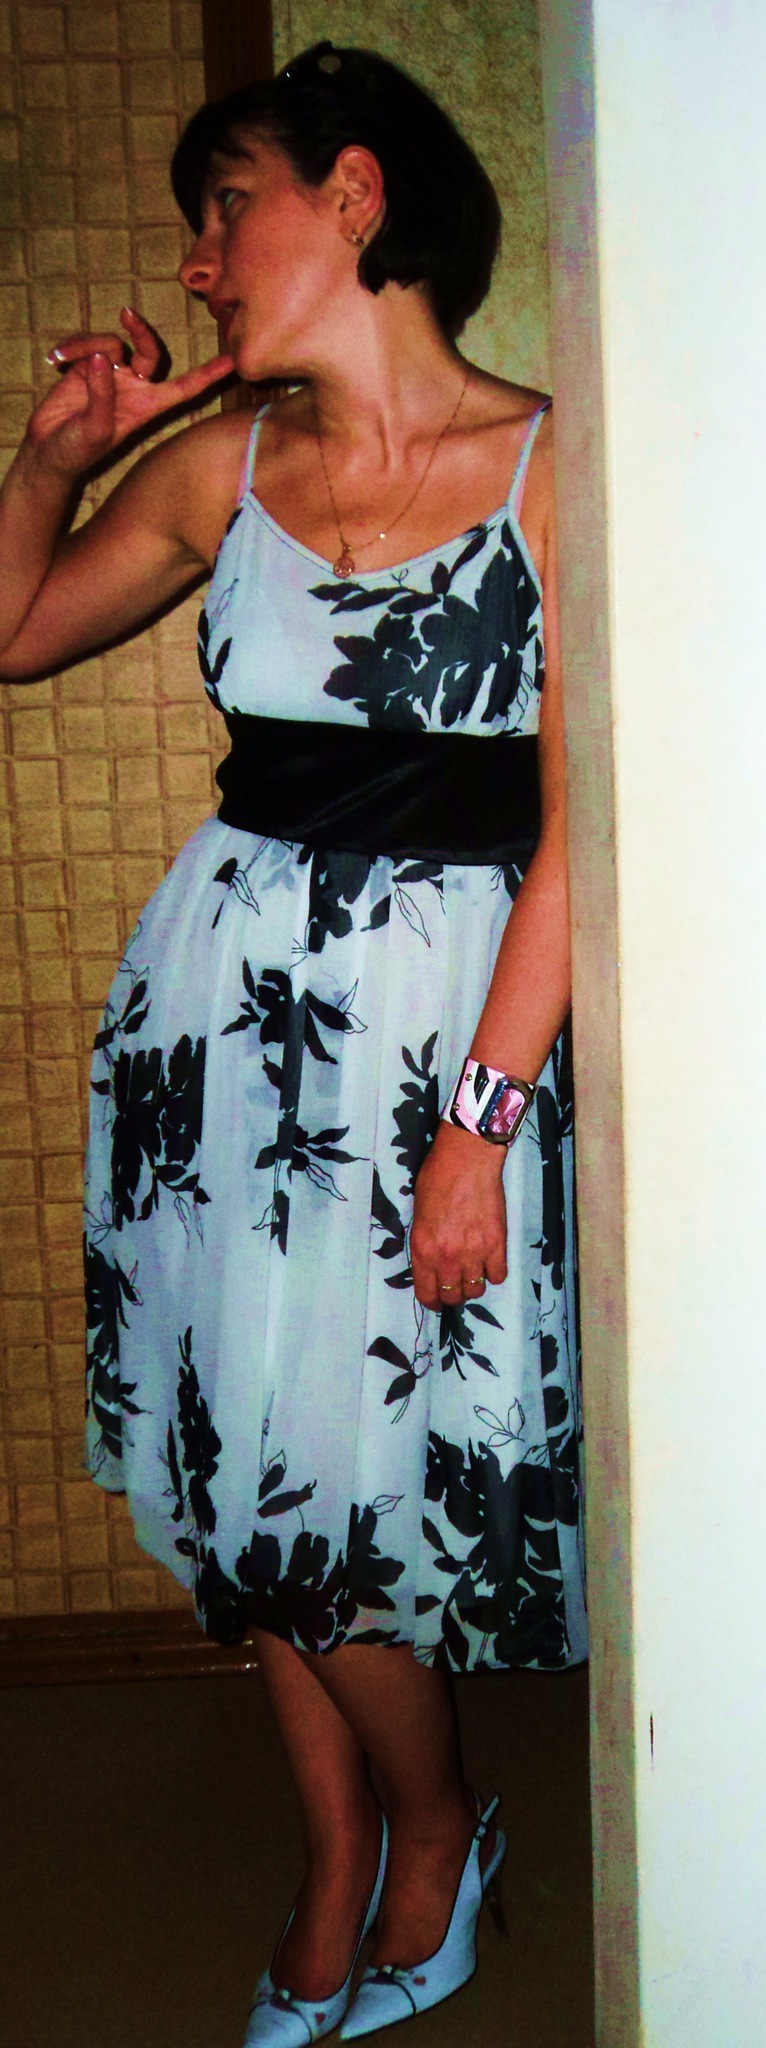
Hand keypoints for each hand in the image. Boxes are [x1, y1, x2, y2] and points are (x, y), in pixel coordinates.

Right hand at [25, 306, 233, 480]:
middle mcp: (133, 387)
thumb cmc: (77, 450)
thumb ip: (102, 395)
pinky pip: (85, 344)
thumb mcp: (94, 430)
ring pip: (110, 342)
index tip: (233, 362)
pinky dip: (71, 347)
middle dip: (140, 330)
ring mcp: (111, 374)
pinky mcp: (87, 365)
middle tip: (127, 314)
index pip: (185, 388)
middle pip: (149, 350)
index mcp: (146, 406)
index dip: (209, 375)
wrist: (48, 450)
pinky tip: (55, 359)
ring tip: (61, 361)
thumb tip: (103, 357)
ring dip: (86, 345)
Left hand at [410, 1121, 507, 1309]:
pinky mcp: (496, 1244)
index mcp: (423, 1250)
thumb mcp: (419, 1216)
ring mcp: (474, 1252)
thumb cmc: (438, 1179)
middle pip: (453, 1296)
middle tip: (456, 1286)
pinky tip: (490, 1261)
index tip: (436, 1300)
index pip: (427, 1293)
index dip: (433, 1301)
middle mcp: (447, 1257)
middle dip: (453, 1295)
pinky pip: (498, 1276)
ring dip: (474, 1285)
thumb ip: (425, 1244)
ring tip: (473, 1272)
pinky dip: (494, 1272)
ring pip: (476, 1290)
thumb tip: (433, 1264)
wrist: (466, 1160)